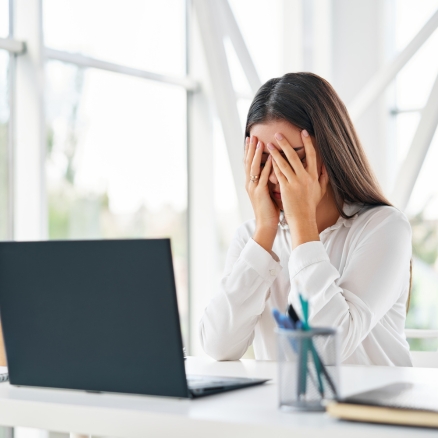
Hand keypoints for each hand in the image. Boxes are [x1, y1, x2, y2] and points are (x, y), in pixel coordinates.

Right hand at [245, 136, 279, 251]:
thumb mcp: (268, 192)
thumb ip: (269, 180)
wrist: (266, 225)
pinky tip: (270, 159)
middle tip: (252, 135)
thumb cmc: (270, 210)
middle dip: (250, 148)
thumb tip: (275, 169)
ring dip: (256, 154)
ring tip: (259, 142)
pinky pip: (263, 178)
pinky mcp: (260, 193)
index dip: (249, 151)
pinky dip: (266, 167)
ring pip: (254, 168)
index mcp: (252, 183)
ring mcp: (254, 188)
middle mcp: (250, 184)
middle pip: (249, 162)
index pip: (249, 163)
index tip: (251, 139)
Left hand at [268, 130, 328, 247]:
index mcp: (314, 176)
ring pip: (284, 163)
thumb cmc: (310, 206)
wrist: (303, 219)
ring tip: (269, 143)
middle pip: (295, 156)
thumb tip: (326, 166)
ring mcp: (295, 183)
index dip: (308, 143)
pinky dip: (273, 165)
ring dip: (276, 152)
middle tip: (278, 133)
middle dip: (286, 143)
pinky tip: (268, 158)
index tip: (304, 132)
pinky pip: (278, 174)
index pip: (312, 155)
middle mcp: (305, 177)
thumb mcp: (321, 191)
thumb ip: (323, 177)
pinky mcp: (286, 188)